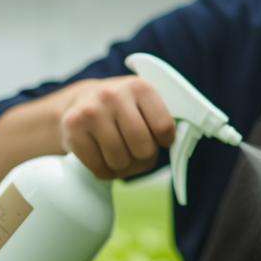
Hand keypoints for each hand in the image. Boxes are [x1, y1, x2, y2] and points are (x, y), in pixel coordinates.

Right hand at [58, 77, 176, 179]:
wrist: (80, 103)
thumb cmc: (122, 109)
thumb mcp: (144, 103)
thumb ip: (164, 117)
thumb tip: (187, 136)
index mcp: (139, 87)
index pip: (164, 127)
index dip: (165, 141)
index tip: (160, 140)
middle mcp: (113, 95)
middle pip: (143, 149)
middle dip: (144, 159)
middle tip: (138, 153)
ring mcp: (91, 112)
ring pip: (121, 162)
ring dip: (124, 168)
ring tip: (120, 155)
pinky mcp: (72, 129)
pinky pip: (99, 168)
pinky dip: (105, 172)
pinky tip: (104, 158)